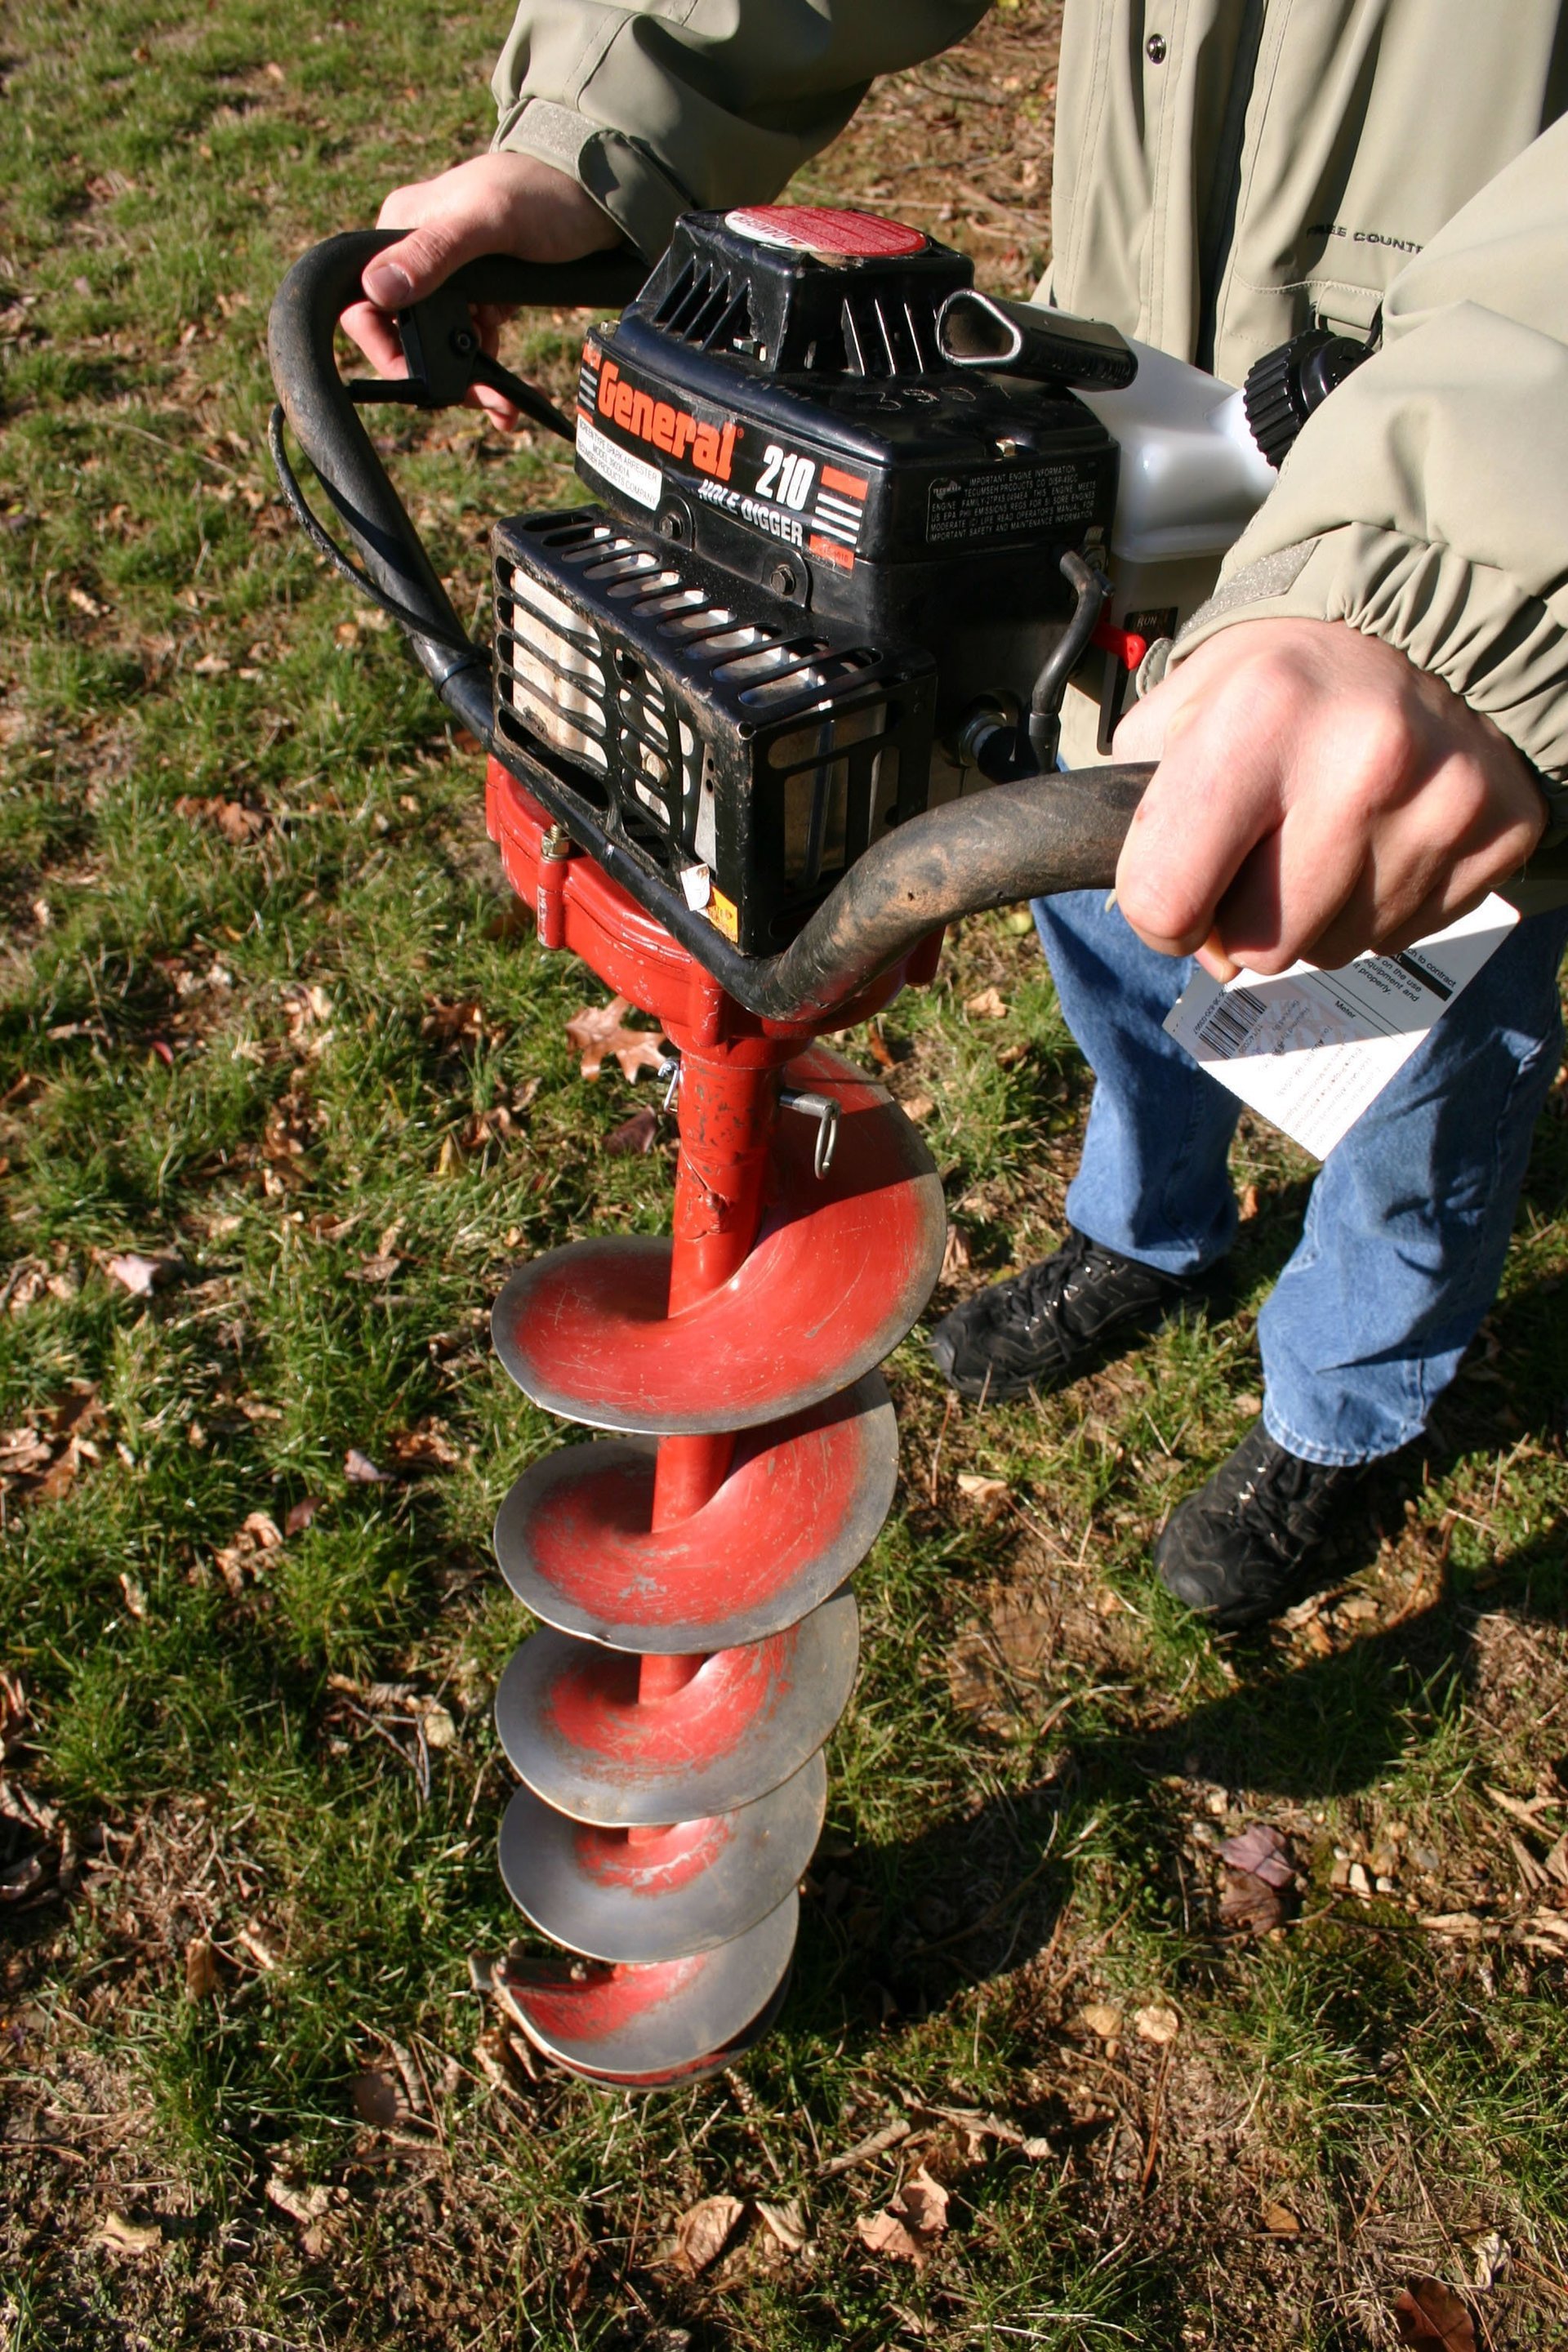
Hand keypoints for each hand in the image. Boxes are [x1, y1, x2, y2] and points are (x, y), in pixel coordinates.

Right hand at [341, 152, 623, 427]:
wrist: (598, 195)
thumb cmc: (543, 194)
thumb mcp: (488, 221)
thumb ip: (434, 253)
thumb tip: (377, 288)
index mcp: (401, 227)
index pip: (364, 302)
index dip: (387, 350)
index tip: (425, 382)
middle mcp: (417, 252)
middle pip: (405, 334)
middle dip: (440, 376)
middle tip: (484, 399)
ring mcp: (448, 277)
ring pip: (440, 345)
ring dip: (469, 380)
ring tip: (503, 399)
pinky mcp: (479, 293)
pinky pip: (470, 341)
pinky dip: (487, 369)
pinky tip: (509, 390)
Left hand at [1112, 617, 1546, 977]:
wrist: (1428, 627)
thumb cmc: (1291, 676)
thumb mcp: (1187, 701)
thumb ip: (1143, 807)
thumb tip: (1172, 924)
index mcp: (1261, 718)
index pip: (1168, 902)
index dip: (1162, 915)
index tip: (1181, 887)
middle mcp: (1360, 764)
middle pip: (1259, 949)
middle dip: (1244, 917)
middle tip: (1264, 848)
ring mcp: (1440, 807)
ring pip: (1332, 951)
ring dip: (1313, 914)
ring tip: (1328, 831)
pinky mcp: (1497, 838)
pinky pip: (1399, 937)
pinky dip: (1376, 905)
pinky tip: (1380, 837)